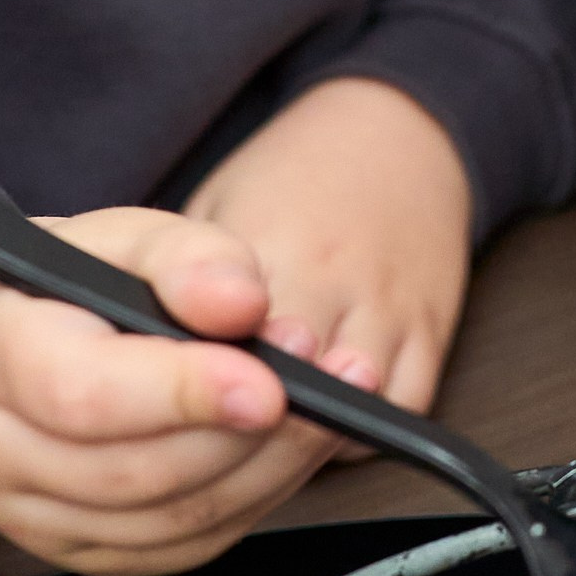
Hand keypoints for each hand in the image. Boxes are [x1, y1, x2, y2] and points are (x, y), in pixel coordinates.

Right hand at [0, 204, 378, 575]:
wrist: (18, 344)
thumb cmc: (75, 287)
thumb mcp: (127, 238)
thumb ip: (188, 258)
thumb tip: (243, 304)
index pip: (83, 394)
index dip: (182, 394)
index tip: (270, 383)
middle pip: (138, 472)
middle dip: (250, 431)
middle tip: (325, 373)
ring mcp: (35, 517)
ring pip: (173, 519)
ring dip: (270, 465)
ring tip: (328, 401)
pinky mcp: (86, 554)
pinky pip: (187, 547)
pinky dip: (256, 499)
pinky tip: (290, 447)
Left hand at [188, 76, 472, 440]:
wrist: (394, 132)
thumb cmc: (290, 178)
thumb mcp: (221, 207)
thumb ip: (188, 283)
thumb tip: (142, 357)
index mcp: (269, 242)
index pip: (230, 334)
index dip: (201, 380)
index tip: (176, 405)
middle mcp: (335, 277)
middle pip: (292, 379)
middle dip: (250, 415)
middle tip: (212, 436)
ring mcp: (390, 307)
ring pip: (352, 406)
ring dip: (305, 434)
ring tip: (264, 443)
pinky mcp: (433, 330)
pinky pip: (402, 406)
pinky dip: (360, 431)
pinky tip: (320, 429)